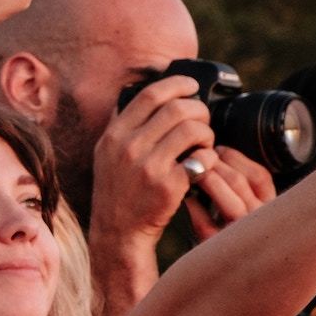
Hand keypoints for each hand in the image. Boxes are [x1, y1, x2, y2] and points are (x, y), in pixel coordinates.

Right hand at [88, 74, 216, 252]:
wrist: (117, 230)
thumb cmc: (117, 189)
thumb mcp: (106, 153)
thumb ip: (122, 126)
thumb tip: (142, 95)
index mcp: (115, 134)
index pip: (150, 95)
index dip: (177, 85)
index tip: (192, 86)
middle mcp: (128, 146)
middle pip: (177, 109)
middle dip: (199, 111)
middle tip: (202, 122)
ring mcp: (148, 166)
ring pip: (192, 130)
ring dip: (206, 134)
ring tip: (204, 145)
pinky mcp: (169, 186)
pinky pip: (201, 158)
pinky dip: (208, 158)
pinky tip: (203, 165)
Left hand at [182, 146, 277, 241]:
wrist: (222, 262)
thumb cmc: (231, 229)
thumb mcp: (245, 205)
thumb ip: (241, 184)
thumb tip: (218, 153)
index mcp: (271, 208)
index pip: (260, 177)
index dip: (236, 158)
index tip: (219, 150)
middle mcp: (261, 222)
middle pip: (240, 183)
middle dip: (215, 165)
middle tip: (197, 157)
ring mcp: (241, 236)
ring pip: (230, 203)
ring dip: (207, 181)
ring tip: (191, 172)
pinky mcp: (218, 248)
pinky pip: (205, 223)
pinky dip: (194, 207)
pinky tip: (186, 198)